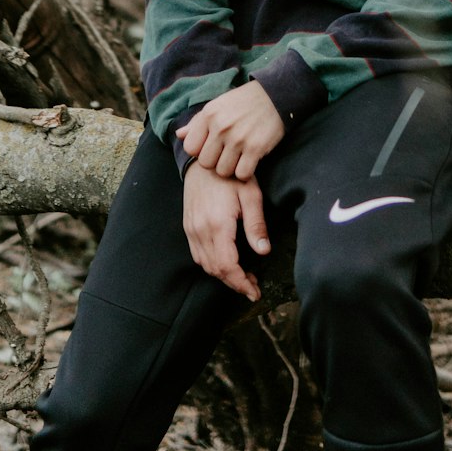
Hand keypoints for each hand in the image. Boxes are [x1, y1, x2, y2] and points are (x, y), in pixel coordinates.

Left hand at [177, 82, 284, 179]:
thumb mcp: (217, 105)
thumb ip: (197, 122)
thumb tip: (179, 135)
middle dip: (215, 161)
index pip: (190, 148)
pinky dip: (245, 172)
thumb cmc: (243, 102)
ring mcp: (238, 138)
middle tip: (227, 154)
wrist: (275, 96)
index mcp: (209, 115)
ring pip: (223, 171)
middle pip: (205, 163)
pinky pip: (242, 174)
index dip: (200, 151)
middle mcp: (221, 127)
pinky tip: (249, 161)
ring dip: (231, 168)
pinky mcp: (256, 148)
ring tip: (238, 157)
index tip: (212, 147)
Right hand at [183, 166, 269, 301]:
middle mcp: (200, 230)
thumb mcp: (250, 194)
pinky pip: (197, 254)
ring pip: (205, 264)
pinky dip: (211, 265)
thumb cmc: (229, 174)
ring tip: (242, 277)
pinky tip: (225, 262)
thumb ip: (256, 224)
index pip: (227, 266)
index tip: (254, 292)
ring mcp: (191, 229)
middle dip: (234, 283)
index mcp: (217, 225)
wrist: (202, 158)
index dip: (241, 283)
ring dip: (223, 276)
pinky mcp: (188, 225)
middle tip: (253, 286)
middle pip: (215, 269)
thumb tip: (263, 251)